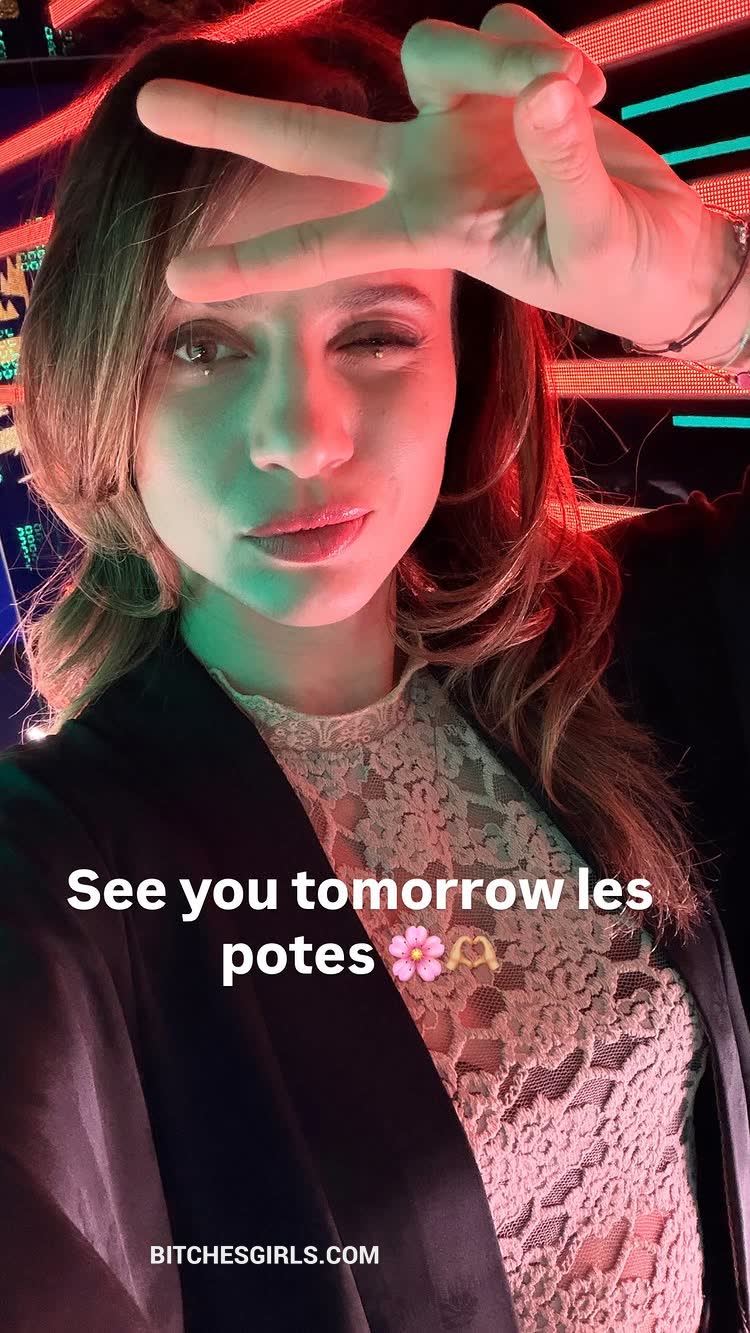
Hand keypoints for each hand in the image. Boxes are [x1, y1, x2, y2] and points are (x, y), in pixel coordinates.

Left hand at [135, 3, 731, 349]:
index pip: (328, 247)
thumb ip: (567, 170)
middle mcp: (429, 169)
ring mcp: (463, 121)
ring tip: (573, 99)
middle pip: (315, 139)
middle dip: (236, 124)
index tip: (178, 281)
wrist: (664, 248)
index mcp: (431, 230)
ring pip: (434, 48)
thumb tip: (543, 96)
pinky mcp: (509, 77)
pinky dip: (544, 44)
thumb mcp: (595, 241)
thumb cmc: (624, 271)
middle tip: (148, 101)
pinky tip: (589, 91)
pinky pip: (505, 25)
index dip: (255, 265)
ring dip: (500, 58)